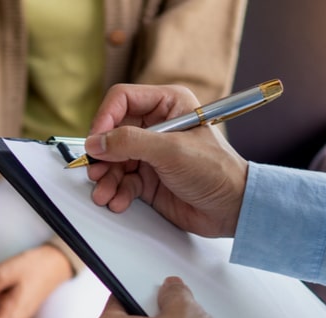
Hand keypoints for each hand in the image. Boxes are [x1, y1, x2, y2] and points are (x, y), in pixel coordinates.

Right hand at [85, 84, 248, 236]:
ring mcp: (151, 154)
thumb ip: (130, 143)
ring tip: (104, 193)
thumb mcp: (171, 151)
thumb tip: (97, 142)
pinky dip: (117, 192)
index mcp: (168, 105)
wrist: (230, 209)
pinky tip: (118, 201)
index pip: (123, 100)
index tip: (96, 141)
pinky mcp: (148, 178)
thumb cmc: (216, 172)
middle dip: (103, 156)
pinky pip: (123, 181)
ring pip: (114, 161)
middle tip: (96, 171)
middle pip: (113, 134)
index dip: (105, 119)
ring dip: (107, 179)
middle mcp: (156, 127)